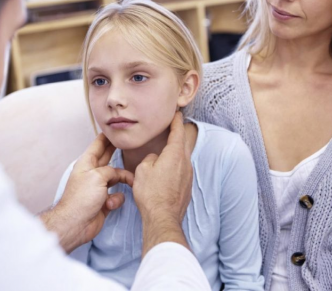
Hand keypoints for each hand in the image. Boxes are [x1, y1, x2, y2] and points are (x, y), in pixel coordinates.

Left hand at [41, 134, 133, 252]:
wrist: (76, 224)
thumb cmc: (82, 198)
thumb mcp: (98, 176)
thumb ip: (111, 170)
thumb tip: (118, 175)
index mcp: (87, 163)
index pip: (98, 144)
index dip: (107, 136)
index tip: (115, 129)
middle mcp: (93, 173)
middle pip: (108, 158)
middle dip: (118, 152)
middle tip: (128, 142)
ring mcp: (98, 187)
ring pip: (117, 178)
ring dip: (123, 180)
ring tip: (130, 182)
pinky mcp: (104, 201)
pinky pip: (117, 195)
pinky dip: (116, 199)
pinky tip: (110, 204)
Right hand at [132, 111, 193, 255]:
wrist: (162, 217)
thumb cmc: (151, 193)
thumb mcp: (143, 169)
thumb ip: (150, 158)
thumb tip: (155, 159)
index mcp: (175, 155)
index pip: (177, 132)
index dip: (176, 121)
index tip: (176, 114)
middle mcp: (185, 163)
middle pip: (182, 145)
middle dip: (177, 136)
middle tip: (173, 128)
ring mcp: (188, 176)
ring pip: (181, 160)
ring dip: (174, 155)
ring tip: (165, 154)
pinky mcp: (187, 188)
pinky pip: (181, 173)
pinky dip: (174, 169)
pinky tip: (165, 175)